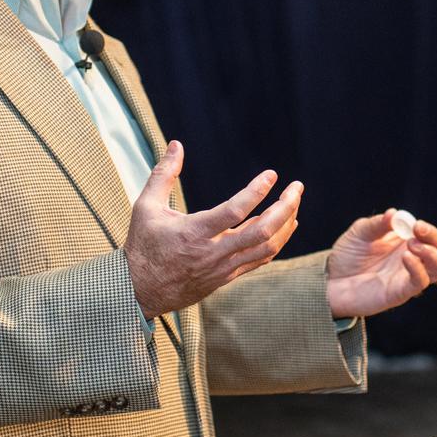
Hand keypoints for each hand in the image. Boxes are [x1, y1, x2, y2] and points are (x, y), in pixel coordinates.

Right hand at [124, 140, 301, 317]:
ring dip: (286, 224)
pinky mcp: (227, 277)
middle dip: (285, 207)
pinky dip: (277, 241)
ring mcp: (223, 268)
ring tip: (294, 202)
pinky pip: (260, 260)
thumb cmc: (143, 245)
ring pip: (267, 248)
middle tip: (297, 188)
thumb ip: (163, 174)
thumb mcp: (146, 206)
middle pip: (262, 232)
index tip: (271, 175)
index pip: (235, 211)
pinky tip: (285, 226)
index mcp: (194, 233)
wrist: (140, 291)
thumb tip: (176, 144)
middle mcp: (213, 252)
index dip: (257, 191)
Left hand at [325, 208, 436, 319]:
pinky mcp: (400, 293)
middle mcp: (415, 259)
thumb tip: (398, 214)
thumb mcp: (361, 231)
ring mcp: (410, 277)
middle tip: (418, 229)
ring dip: (431, 254)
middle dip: (436, 237)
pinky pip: (419, 283)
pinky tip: (406, 257)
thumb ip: (379, 223)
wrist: (329, 280)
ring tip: (412, 246)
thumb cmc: (347, 255)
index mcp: (411, 241)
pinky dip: (418, 268)